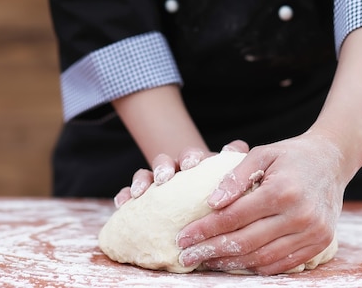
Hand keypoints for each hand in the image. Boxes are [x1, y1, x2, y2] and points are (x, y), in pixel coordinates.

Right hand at [113, 140, 249, 207]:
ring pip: (147, 173)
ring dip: (144, 179)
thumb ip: (236, 170)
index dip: (192, 158)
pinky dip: (125, 195)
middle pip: (167, 160)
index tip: (191, 166)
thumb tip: (238, 148)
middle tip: (166, 177)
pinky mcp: (144, 196)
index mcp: (199, 167)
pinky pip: (130, 192)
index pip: (194, 156)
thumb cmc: (217, 199)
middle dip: (165, 166)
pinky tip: (122, 204)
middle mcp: (178, 170)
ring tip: (141, 192)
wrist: (199, 214)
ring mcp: (160, 182)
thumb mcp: (229, 187)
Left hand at [175, 132, 349, 274]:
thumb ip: (235, 177)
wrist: (333, 160)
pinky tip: (237, 263)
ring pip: (263, 258)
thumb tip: (210, 203)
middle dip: (211, 251)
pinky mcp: (320, 243)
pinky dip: (257, 267)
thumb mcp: (262, 153)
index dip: (204, 230)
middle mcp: (299, 215)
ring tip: (207, 261)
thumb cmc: (291, 154)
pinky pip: (283, 263)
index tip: (182, 238)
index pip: (233, 217)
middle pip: (246, 242)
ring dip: (232, 263)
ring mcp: (313, 232)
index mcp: (281, 190)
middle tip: (187, 256)